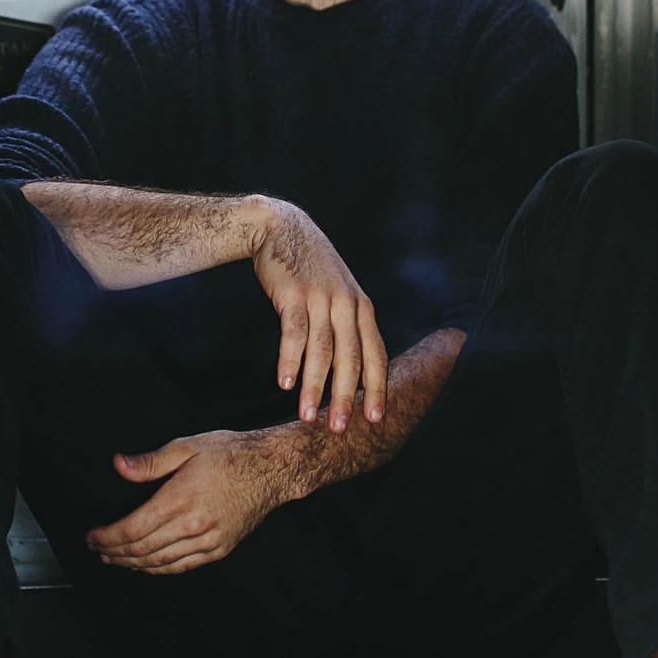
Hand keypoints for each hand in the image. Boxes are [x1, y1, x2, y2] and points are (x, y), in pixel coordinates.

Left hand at [85, 431, 285, 574]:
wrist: (271, 468)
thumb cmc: (229, 453)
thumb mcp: (187, 446)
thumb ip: (151, 461)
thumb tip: (118, 465)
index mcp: (182, 498)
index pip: (132, 529)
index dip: (107, 537)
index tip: (91, 536)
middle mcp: (194, 525)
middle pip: (142, 550)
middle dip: (114, 552)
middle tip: (97, 548)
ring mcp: (208, 540)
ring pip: (160, 562)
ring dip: (132, 563)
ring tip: (114, 558)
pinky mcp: (219, 549)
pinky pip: (181, 566)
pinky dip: (158, 568)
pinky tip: (145, 564)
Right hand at [249, 200, 386, 431]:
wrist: (280, 228)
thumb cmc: (310, 267)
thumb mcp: (339, 291)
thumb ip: (347, 324)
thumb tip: (352, 368)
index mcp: (362, 307)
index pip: (376, 355)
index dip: (377, 388)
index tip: (375, 420)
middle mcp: (347, 303)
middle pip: (351, 358)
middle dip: (346, 398)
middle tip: (339, 430)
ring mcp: (321, 298)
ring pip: (322, 351)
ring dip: (314, 387)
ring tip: (307, 417)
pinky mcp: (295, 293)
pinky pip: (294, 333)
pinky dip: (289, 360)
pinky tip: (283, 384)